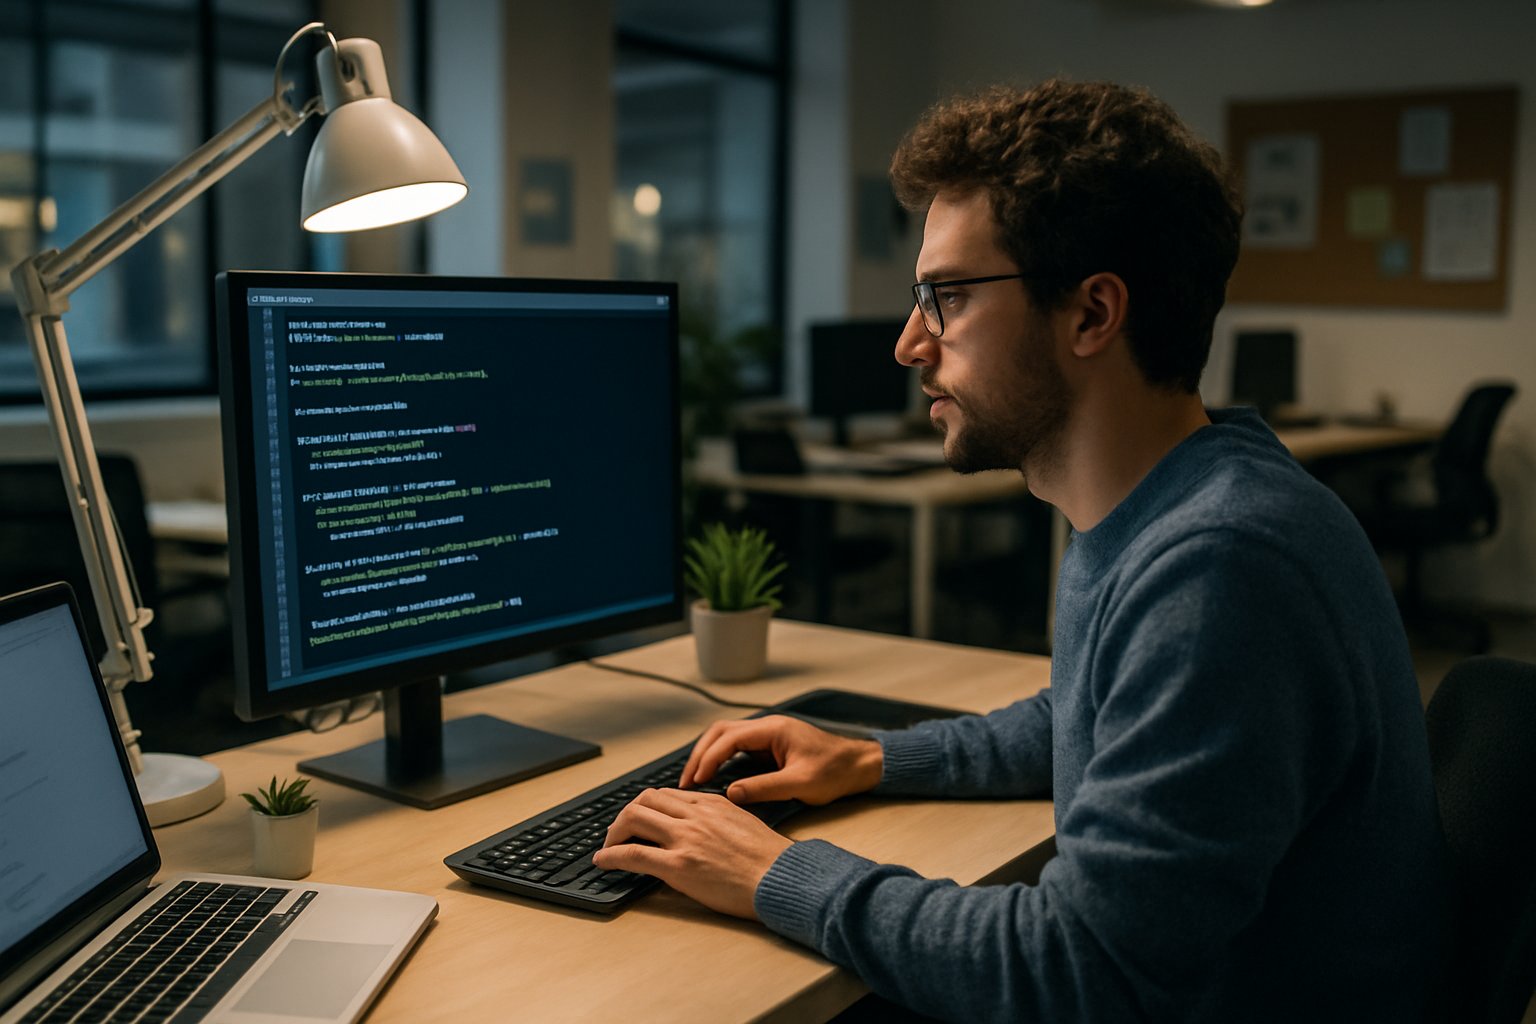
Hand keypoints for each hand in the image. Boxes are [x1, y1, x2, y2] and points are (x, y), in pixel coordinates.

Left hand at [591, 788, 791, 917]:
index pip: (666, 794)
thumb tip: (699, 829)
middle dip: (626, 815)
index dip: (646, 806)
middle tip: (619, 832)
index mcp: (712, 803)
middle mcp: (695, 814)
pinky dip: (611, 855)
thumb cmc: (770, 860)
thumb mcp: (744, 824)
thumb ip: (718, 820)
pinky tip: (603, 862)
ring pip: (633, 818)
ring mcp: (685, 838)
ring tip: (608, 847)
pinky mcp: (679, 865)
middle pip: (644, 800)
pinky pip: (633, 853)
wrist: (782, 878)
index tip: (639, 819)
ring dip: (614, 832)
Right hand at [680, 715, 882, 805]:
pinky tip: (714, 778)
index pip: (729, 738)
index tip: (695, 780)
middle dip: (700, 755)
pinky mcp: (771, 747)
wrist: (860, 766)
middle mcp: (768, 727)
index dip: (708, 759)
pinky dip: (721, 760)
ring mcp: (768, 736)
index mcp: (773, 729)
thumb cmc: (836, 771)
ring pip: (727, 738)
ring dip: (708, 756)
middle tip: (686, 781)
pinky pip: (738, 749)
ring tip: (694, 780)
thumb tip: (730, 794)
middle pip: (721, 732)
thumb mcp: (800, 784)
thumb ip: (764, 788)